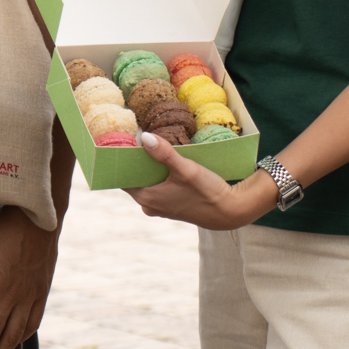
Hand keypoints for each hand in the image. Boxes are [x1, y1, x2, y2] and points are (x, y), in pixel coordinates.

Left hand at [123, 132, 270, 229]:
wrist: (229, 212)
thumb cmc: (207, 192)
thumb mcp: (186, 169)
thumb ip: (165, 154)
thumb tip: (144, 137)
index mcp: (147, 199)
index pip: (122, 178)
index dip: (120, 161)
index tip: (118, 143)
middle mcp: (149, 205)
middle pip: (134, 179)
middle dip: (135, 161)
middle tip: (135, 138)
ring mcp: (160, 207)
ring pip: (146, 182)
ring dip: (148, 167)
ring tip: (149, 146)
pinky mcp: (171, 205)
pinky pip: (157, 186)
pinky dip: (158, 174)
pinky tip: (164, 161)